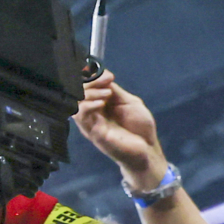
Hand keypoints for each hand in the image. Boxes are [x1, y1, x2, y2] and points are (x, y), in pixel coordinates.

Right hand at [75, 73, 167, 191]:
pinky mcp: (91, 132)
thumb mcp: (129, 102)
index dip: (91, 77)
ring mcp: (90, 122)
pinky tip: (101, 104)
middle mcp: (92, 112)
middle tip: (106, 81)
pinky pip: (81, 117)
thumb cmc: (139, 127)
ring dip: (89, 94)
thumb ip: (115, 91)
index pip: (86, 87)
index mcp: (100, 103)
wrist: (147, 149)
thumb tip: (103, 74)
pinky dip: (88, 107)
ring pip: (76, 103)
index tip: (105, 74)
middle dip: (90, 83)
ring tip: (106, 94)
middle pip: (78, 92)